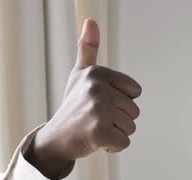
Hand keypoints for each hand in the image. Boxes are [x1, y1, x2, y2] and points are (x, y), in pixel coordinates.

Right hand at [25, 18, 141, 179]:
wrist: (56, 137)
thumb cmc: (74, 105)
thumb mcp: (81, 74)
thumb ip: (88, 49)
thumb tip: (91, 21)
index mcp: (98, 73)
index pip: (135, 92)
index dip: (122, 102)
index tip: (101, 103)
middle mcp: (98, 88)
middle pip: (134, 111)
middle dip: (119, 120)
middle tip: (97, 119)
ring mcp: (98, 110)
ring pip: (131, 127)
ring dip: (116, 133)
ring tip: (96, 128)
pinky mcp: (99, 132)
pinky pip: (124, 142)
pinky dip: (113, 147)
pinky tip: (97, 141)